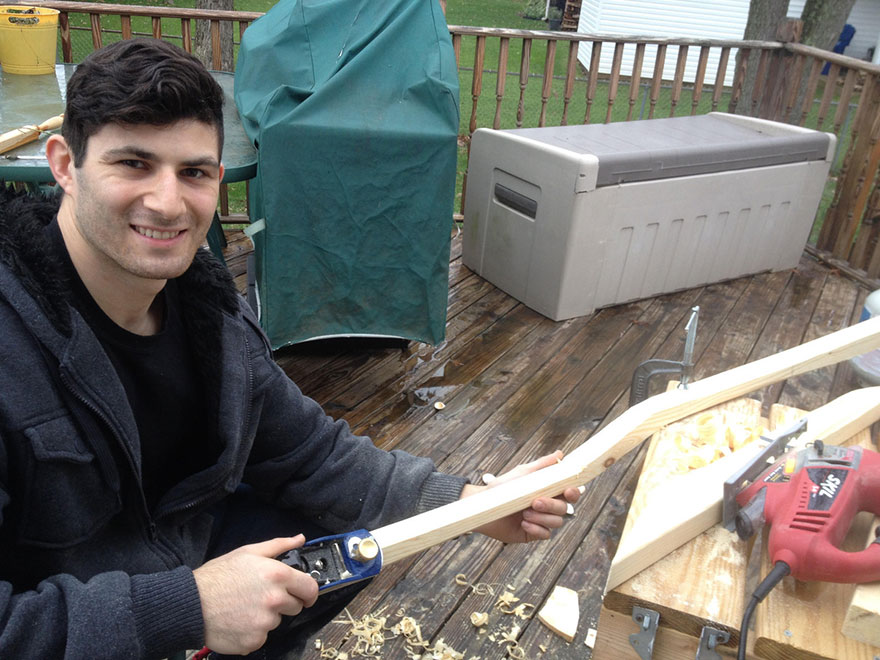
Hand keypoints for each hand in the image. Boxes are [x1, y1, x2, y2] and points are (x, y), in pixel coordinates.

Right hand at [193, 535, 318, 654]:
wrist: (190, 604)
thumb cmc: (217, 577)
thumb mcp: (248, 552)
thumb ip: (279, 545)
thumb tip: (299, 540)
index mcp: (277, 576)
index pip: (311, 589)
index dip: (308, 591)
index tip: (304, 594)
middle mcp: (275, 600)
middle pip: (295, 606)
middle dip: (284, 602)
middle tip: (261, 596)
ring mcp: (265, 623)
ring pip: (277, 621)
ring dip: (266, 616)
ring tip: (245, 606)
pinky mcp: (254, 641)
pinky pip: (263, 636)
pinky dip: (253, 631)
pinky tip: (239, 620)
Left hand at [461, 451, 581, 543]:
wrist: (483, 505)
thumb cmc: (502, 487)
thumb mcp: (523, 473)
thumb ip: (542, 465)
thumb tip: (560, 454)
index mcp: (548, 491)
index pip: (569, 493)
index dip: (573, 493)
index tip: (568, 490)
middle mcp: (547, 507)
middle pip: (564, 509)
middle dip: (551, 505)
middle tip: (535, 502)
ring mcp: (541, 520)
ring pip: (556, 522)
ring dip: (542, 517)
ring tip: (523, 513)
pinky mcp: (532, 533)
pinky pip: (545, 534)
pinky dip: (536, 528)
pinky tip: (523, 523)